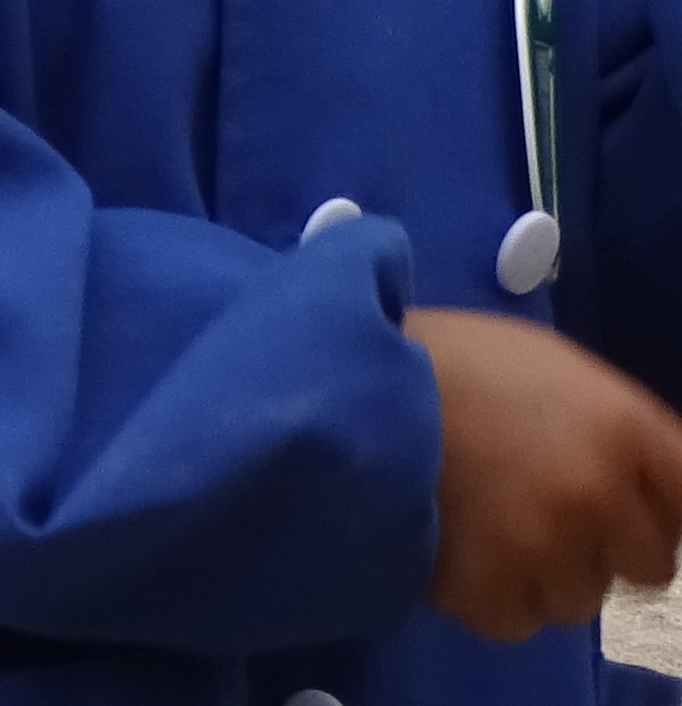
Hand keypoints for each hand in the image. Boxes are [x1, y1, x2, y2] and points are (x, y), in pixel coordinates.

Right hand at [413, 308, 681, 637]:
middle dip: (602, 542)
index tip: (617, 502)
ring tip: (481, 521)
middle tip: (537, 508)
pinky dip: (492, 594)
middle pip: (650, 563)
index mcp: (621, 425)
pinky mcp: (490, 589)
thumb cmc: (440, 360)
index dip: (654, 505)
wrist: (332, 381)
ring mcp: (547, 547)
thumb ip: (609, 422)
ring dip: (543, 571)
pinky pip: (520, 620)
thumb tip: (647, 480)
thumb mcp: (543, 363)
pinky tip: (456, 546)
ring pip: (582, 598)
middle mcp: (599, 492)